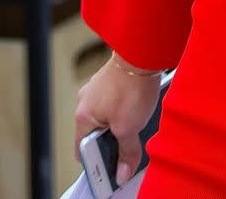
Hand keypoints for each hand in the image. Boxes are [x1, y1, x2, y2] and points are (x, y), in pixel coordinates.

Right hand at [74, 54, 162, 185]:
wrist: (142, 52)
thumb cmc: (131, 88)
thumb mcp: (129, 127)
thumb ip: (126, 152)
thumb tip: (122, 173)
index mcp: (83, 116)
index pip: (83, 150)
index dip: (97, 161)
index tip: (112, 167)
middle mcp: (85, 101)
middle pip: (96, 132)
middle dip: (113, 139)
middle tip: (129, 143)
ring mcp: (97, 87)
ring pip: (107, 114)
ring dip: (121, 120)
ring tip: (137, 119)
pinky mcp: (110, 78)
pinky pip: (114, 99)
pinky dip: (125, 105)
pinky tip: (139, 103)